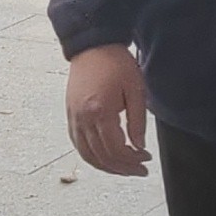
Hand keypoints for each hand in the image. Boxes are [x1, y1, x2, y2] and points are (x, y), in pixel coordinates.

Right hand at [65, 46, 151, 176]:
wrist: (93, 45)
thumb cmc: (115, 62)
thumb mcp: (135, 90)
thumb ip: (138, 122)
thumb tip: (139, 147)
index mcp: (100, 112)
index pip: (116, 150)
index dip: (132, 160)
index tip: (146, 159)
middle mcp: (83, 118)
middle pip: (102, 156)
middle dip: (123, 168)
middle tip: (139, 169)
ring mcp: (74, 118)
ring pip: (87, 155)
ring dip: (107, 166)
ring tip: (123, 168)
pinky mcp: (70, 115)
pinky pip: (78, 144)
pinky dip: (91, 156)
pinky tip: (104, 157)